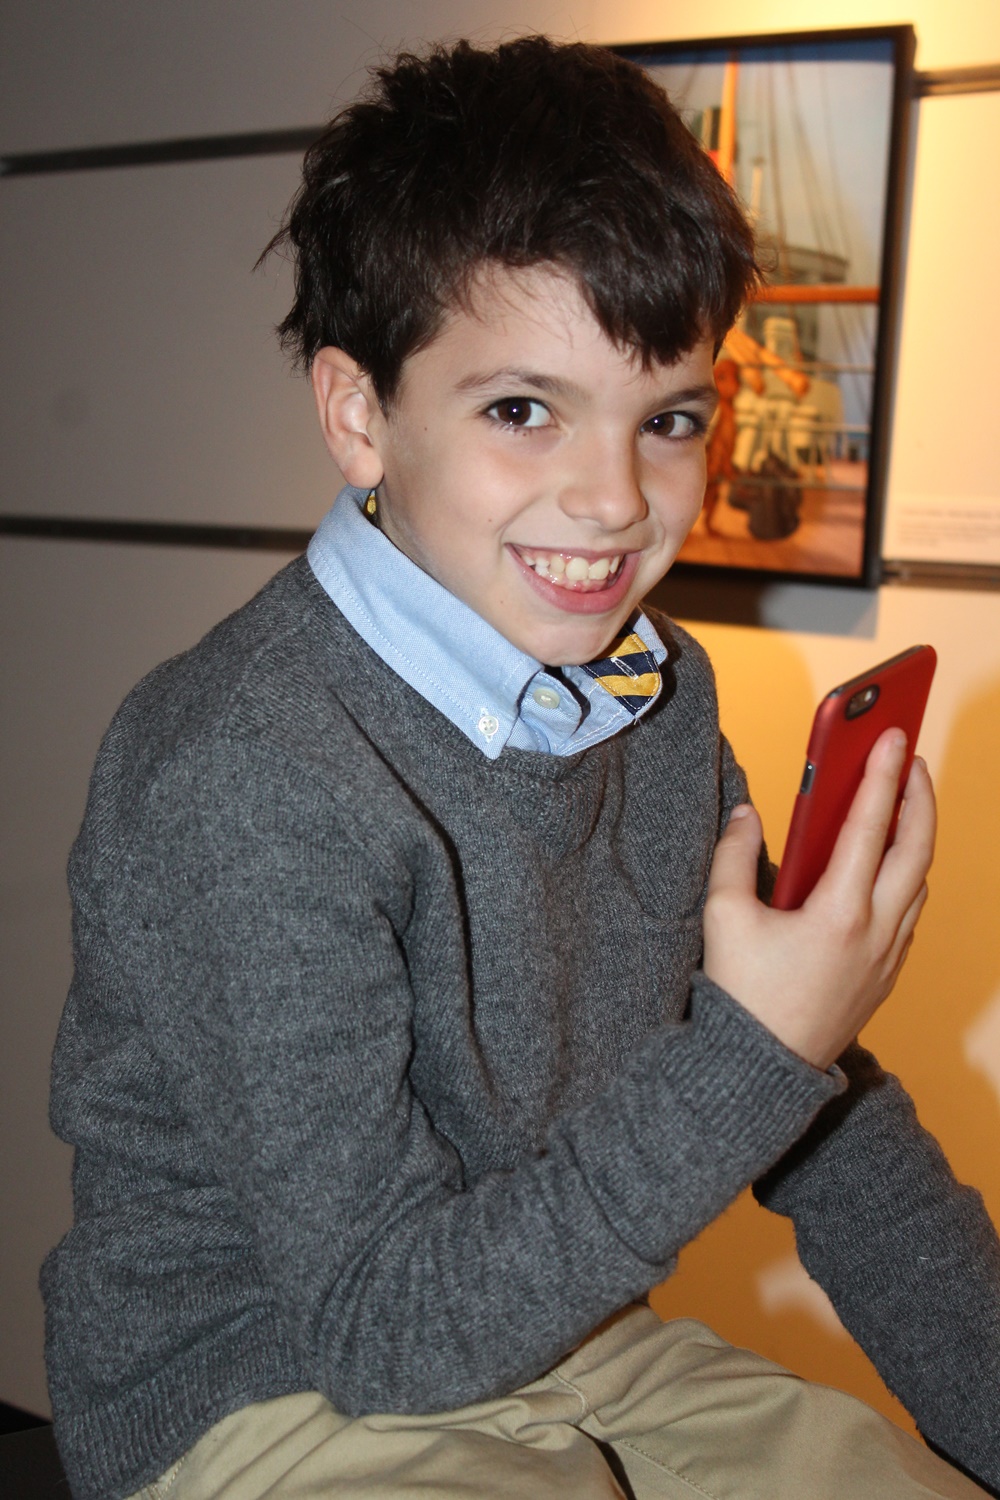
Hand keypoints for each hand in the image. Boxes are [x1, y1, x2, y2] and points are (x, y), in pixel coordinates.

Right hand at [703, 730, 935, 1070]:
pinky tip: (887, 864)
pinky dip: (907, 876)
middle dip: (920, 798)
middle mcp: (875, 932)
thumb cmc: (741, 995)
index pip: (870, 827)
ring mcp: (887, 956)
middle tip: (911, 762)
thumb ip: (733, 856)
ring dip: (917, 838)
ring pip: (920, 882)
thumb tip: (746, 815)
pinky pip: (910, 912)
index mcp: (838, 913)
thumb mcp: (723, 916)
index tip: (894, 737)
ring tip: (903, 806)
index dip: (883, 775)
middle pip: (918, 849)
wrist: (761, 1069)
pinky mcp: (885, 975)